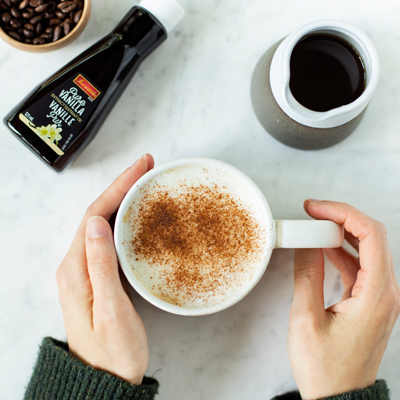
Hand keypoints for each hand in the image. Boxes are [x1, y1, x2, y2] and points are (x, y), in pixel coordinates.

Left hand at [56, 154, 153, 384]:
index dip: (118, 187)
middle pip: (97, 213)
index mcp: (75, 269)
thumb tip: (97, 224)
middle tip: (146, 167)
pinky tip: (135, 216)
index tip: (140, 167)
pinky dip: (123, 220)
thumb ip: (100, 266)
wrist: (104, 380)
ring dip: (122, 200)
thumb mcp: (109, 310)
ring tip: (143, 183)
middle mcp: (76, 265)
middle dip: (121, 186)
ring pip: (103, 223)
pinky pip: (108, 238)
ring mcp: (85, 270)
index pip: (94, 215)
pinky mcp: (96, 276)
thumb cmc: (112, 351)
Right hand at [288, 200, 399, 398]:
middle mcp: (386, 293)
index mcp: (377, 296)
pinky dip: (339, 252)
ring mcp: (380, 297)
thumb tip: (305, 243)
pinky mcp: (369, 301)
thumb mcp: (306, 319)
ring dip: (339, 234)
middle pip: (372, 237)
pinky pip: (359, 266)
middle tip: (311, 212)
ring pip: (366, 249)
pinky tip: (320, 248)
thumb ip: (307, 275)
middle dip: (340, 218)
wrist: (337, 397)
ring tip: (312, 228)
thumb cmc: (324, 368)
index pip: (370, 236)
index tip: (315, 209)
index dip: (342, 214)